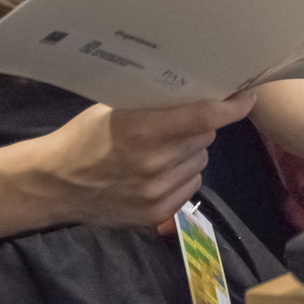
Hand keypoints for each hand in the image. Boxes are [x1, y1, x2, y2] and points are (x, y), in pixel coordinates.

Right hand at [27, 90, 256, 228]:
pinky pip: (190, 184)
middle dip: (200, 124)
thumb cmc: (84, 136)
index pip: (203, 117)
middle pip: (204, 136)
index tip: (247, 95)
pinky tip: (160, 169)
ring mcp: (156, 192)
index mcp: (143, 129)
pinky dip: (183, 173)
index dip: (231, 107)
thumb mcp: (115, 107)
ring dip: (191, 150)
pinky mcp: (156, 214)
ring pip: (200, 160)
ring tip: (164, 146)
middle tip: (180, 118)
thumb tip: (192, 90)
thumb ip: (153, 104)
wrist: (55, 184)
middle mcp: (155, 163)